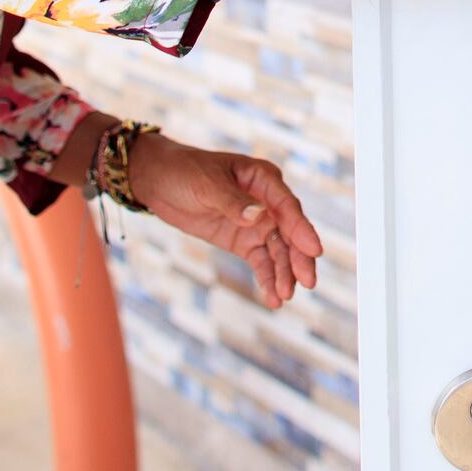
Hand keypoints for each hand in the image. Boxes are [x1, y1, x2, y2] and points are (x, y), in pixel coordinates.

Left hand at [127, 132, 324, 305]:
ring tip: (285, 296)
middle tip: (308, 282)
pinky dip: (267, 278)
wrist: (158, 180)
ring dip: (284, 273)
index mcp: (263, 178)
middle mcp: (266, 201)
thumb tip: (259, 217)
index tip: (314, 250)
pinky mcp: (242, 240)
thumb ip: (233, 202)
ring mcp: (256, 223)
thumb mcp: (207, 185)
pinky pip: (260, 261)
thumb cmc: (185, 172)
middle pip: (289, 232)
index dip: (301, 228)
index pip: (287, 206)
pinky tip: (273, 298)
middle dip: (299, 257)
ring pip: (278, 251)